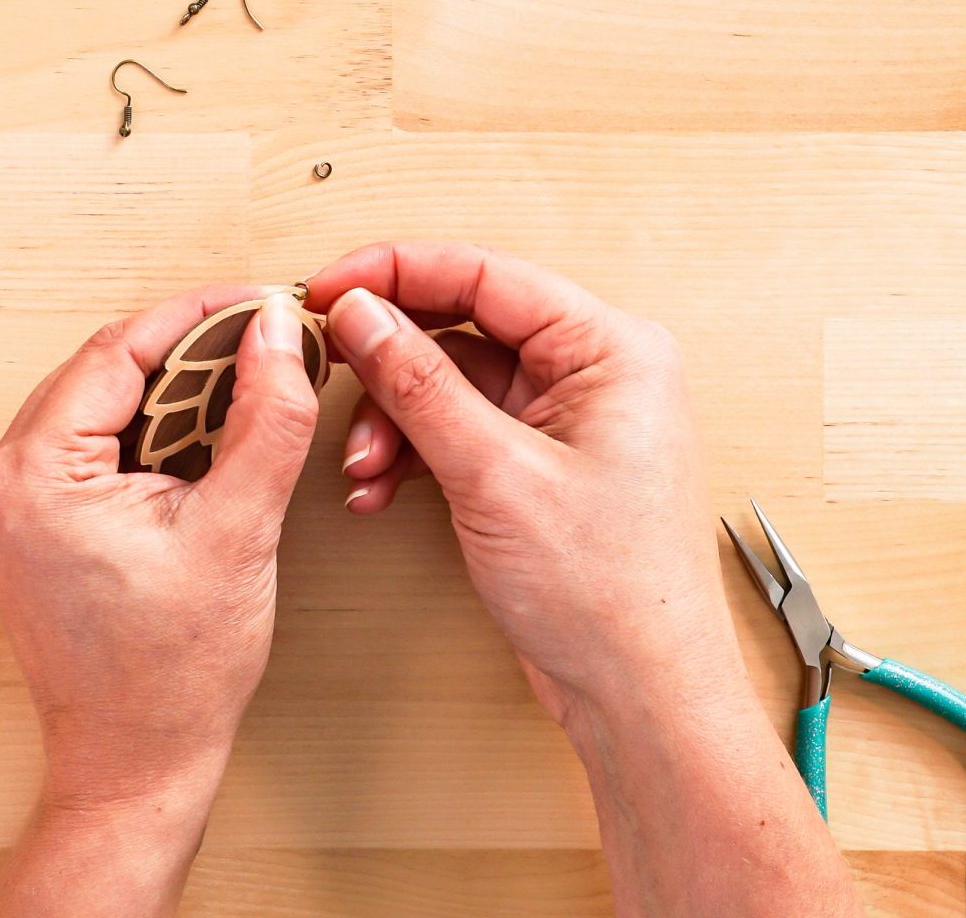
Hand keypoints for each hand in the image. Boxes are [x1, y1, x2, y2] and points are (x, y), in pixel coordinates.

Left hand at [0, 285, 318, 916]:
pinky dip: (139, 428)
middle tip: (263, 339)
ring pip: (92, 402)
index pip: (118, 348)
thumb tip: (277, 334)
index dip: (199, 314)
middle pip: (100, 369)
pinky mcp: (19, 525)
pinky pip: (81, 443)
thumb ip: (265, 420)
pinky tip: (195, 433)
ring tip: (241, 383)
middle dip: (185, 348)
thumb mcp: (238, 532)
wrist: (135, 761)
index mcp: (34, 476)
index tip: (261, 302)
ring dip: (164, 387)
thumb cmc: (176, 671)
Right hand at [306, 242, 727, 715]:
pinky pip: (458, 432)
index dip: (396, 273)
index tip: (327, 288)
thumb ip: (420, 383)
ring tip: (364, 467)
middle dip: (389, 363)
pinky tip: (380, 488)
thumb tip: (363, 314)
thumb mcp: (496, 474)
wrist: (639, 693)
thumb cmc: (609, 592)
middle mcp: (593, 375)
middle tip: (329, 370)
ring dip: (393, 420)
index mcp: (611, 350)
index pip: (487, 275)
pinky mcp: (537, 466)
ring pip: (450, 385)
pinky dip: (413, 454)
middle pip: (463, 328)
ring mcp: (564, 423)